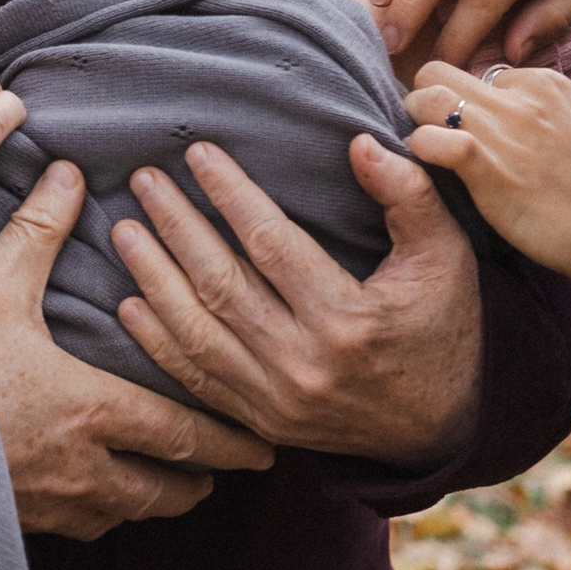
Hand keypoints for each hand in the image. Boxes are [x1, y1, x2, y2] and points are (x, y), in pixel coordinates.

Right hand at [0, 163, 275, 538]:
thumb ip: (41, 229)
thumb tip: (71, 173)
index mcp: (98, 410)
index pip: (188, 434)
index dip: (231, 441)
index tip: (266, 446)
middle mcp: (87, 468)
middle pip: (167, 490)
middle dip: (201, 480)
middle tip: (227, 467)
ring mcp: (52, 504)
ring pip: (126, 514)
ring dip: (152, 499)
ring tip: (167, 483)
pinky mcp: (17, 522)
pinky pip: (79, 529)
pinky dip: (101, 514)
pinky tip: (92, 498)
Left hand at [113, 138, 484, 463]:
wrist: (443, 426)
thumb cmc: (443, 325)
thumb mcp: (446, 255)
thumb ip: (408, 194)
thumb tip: (356, 142)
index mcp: (349, 320)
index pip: (271, 244)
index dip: (230, 194)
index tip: (197, 153)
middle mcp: (305, 367)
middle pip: (221, 286)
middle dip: (175, 227)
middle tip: (144, 180)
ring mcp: (278, 403)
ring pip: (196, 335)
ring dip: (153, 279)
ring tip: (125, 230)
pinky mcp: (262, 423)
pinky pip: (196, 383)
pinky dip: (157, 344)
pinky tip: (129, 304)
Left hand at [405, 62, 570, 332]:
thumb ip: (543, 118)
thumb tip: (509, 127)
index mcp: (544, 82)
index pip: (475, 75)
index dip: (461, 106)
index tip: (463, 135)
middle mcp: (519, 95)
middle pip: (437, 73)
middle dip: (424, 103)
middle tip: (430, 142)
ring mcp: (503, 127)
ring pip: (422, 96)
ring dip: (416, 125)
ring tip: (428, 160)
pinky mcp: (487, 166)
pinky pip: (427, 139)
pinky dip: (417, 152)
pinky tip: (430, 175)